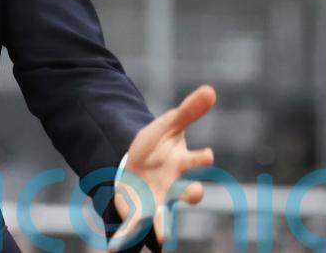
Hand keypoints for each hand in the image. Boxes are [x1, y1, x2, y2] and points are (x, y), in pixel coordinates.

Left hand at [111, 84, 216, 248]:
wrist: (136, 162)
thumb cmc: (158, 144)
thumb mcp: (168, 124)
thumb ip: (189, 111)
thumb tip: (211, 88)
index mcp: (180, 164)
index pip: (194, 160)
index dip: (201, 157)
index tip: (206, 153)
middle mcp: (173, 186)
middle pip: (185, 193)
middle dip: (191, 194)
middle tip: (196, 192)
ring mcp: (157, 201)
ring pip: (163, 216)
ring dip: (162, 226)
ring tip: (164, 239)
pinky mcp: (139, 211)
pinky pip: (133, 227)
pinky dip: (126, 238)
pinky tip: (114, 248)